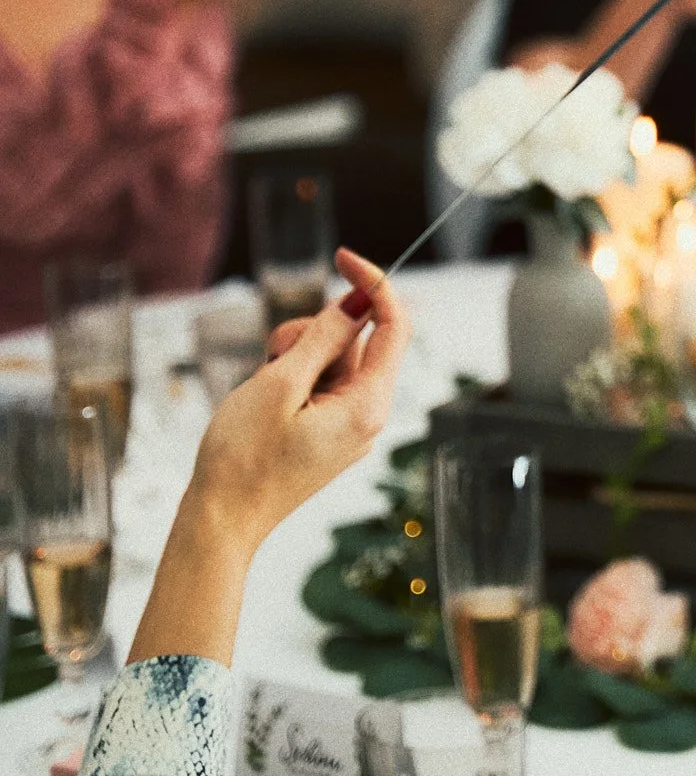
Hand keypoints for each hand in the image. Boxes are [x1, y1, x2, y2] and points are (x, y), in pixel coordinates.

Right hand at [128, 251, 408, 667]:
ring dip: (298, 354)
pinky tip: (266, 400)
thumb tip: (358, 302)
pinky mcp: (327, 432)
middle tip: (274, 354)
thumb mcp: (280, 383)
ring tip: (264, 385)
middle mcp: (368, 415)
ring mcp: (348, 426)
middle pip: (358, 340)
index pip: (394, 326)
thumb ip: (323, 338)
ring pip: (334, 360)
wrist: (221, 519)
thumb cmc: (244, 457)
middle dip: (316, 330)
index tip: (342, 256)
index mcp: (368, 404)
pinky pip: (320, 384)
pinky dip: (293, 377)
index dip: (373, 284)